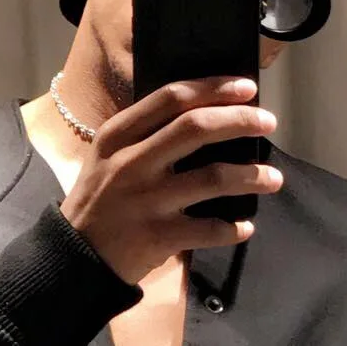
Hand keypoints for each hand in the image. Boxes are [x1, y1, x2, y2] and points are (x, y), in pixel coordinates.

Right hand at [59, 78, 280, 283]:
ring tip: (273, 178)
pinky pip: (209, 229)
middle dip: (241, 121)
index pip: (171, 98)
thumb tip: (205, 114)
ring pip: (213, 178)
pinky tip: (245, 227)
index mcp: (118, 136)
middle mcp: (131, 163)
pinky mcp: (158, 237)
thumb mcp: (108, 156)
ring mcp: (146, 201)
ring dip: (252, 176)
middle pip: (196, 128)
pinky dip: (234, 228)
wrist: (73, 257)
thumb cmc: (99, 200)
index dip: (214, 88)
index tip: (246, 88)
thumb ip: (145, 134)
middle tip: (268, 123)